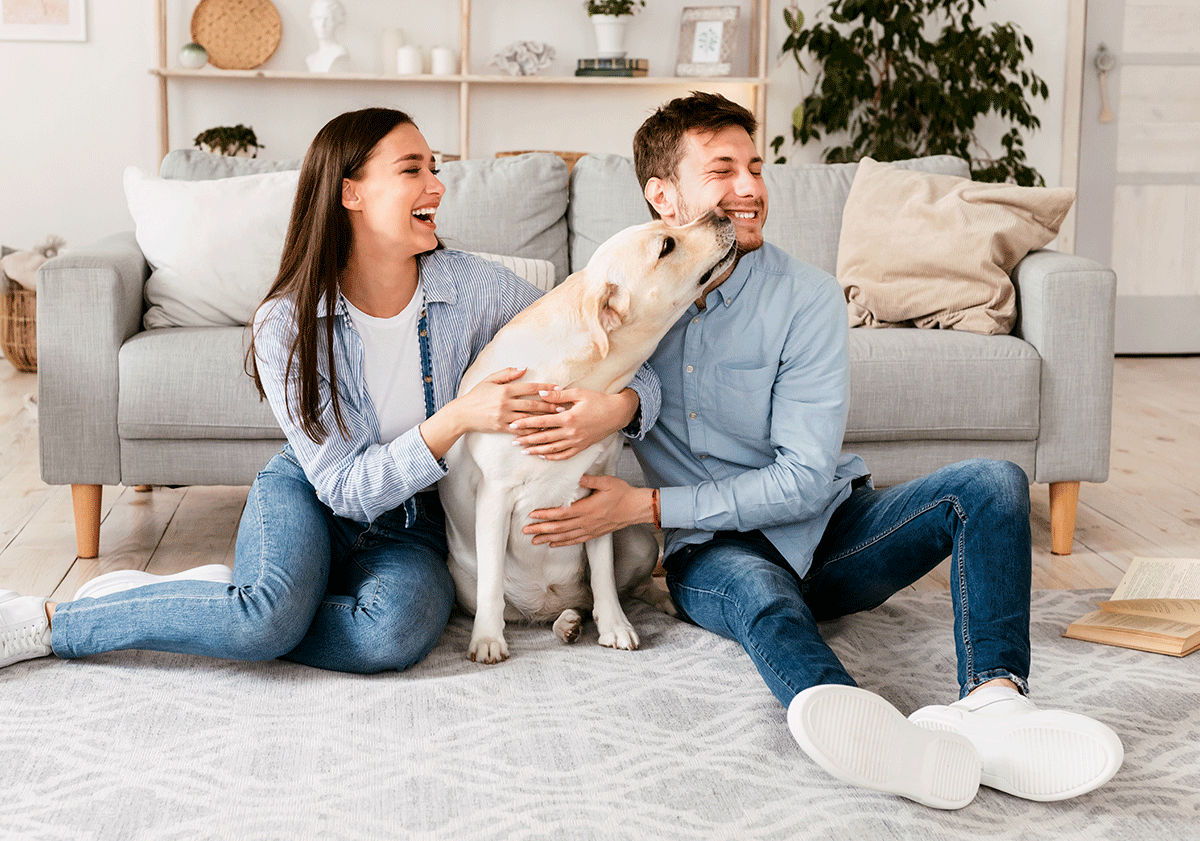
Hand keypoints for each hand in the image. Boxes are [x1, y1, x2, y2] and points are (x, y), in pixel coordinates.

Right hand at [453, 367, 560, 433]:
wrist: (462, 414)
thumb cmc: (477, 395)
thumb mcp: (490, 380)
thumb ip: (507, 373)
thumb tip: (524, 369)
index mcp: (505, 390)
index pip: (529, 388)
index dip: (545, 388)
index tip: (558, 389)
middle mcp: (506, 403)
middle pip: (532, 404)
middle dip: (549, 406)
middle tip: (563, 407)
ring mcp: (504, 416)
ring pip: (529, 418)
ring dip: (544, 419)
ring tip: (557, 419)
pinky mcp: (501, 428)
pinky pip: (520, 430)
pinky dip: (532, 431)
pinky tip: (542, 431)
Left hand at [508, 387, 636, 460]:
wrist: (617, 413)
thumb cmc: (598, 400)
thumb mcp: (579, 393)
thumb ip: (558, 395)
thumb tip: (540, 393)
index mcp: (568, 418)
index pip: (542, 422)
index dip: (525, 424)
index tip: (513, 425)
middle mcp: (571, 432)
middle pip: (544, 438)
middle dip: (527, 439)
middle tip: (513, 441)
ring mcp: (577, 441)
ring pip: (552, 449)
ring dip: (537, 450)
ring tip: (524, 450)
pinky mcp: (582, 446)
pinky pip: (565, 455)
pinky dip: (553, 456)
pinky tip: (543, 456)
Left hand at [523, 475, 653, 546]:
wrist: (635, 508)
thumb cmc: (622, 494)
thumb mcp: (606, 482)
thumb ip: (590, 480)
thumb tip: (576, 476)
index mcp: (587, 509)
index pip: (562, 513)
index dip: (546, 515)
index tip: (533, 515)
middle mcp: (586, 522)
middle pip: (559, 528)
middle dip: (541, 529)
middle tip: (526, 530)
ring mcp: (589, 530)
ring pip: (565, 537)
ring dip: (548, 538)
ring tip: (534, 540)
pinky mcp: (593, 534)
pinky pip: (575, 541)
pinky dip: (562, 543)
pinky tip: (553, 544)